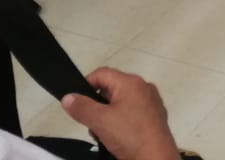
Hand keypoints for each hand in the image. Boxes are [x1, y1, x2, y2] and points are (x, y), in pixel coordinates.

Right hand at [62, 67, 178, 159]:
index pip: (101, 73)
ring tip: (104, 134)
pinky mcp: (155, 116)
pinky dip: (121, 122)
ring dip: (108, 116)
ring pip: (121, 103)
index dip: (85, 85)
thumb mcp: (100, 121)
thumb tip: (68, 97)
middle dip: (97, 105)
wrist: (156, 158)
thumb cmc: (129, 135)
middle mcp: (144, 87)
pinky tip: (118, 138)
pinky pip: (132, 113)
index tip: (76, 103)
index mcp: (131, 82)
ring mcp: (151, 102)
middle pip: (111, 88)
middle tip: (91, 123)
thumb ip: (81, 108)